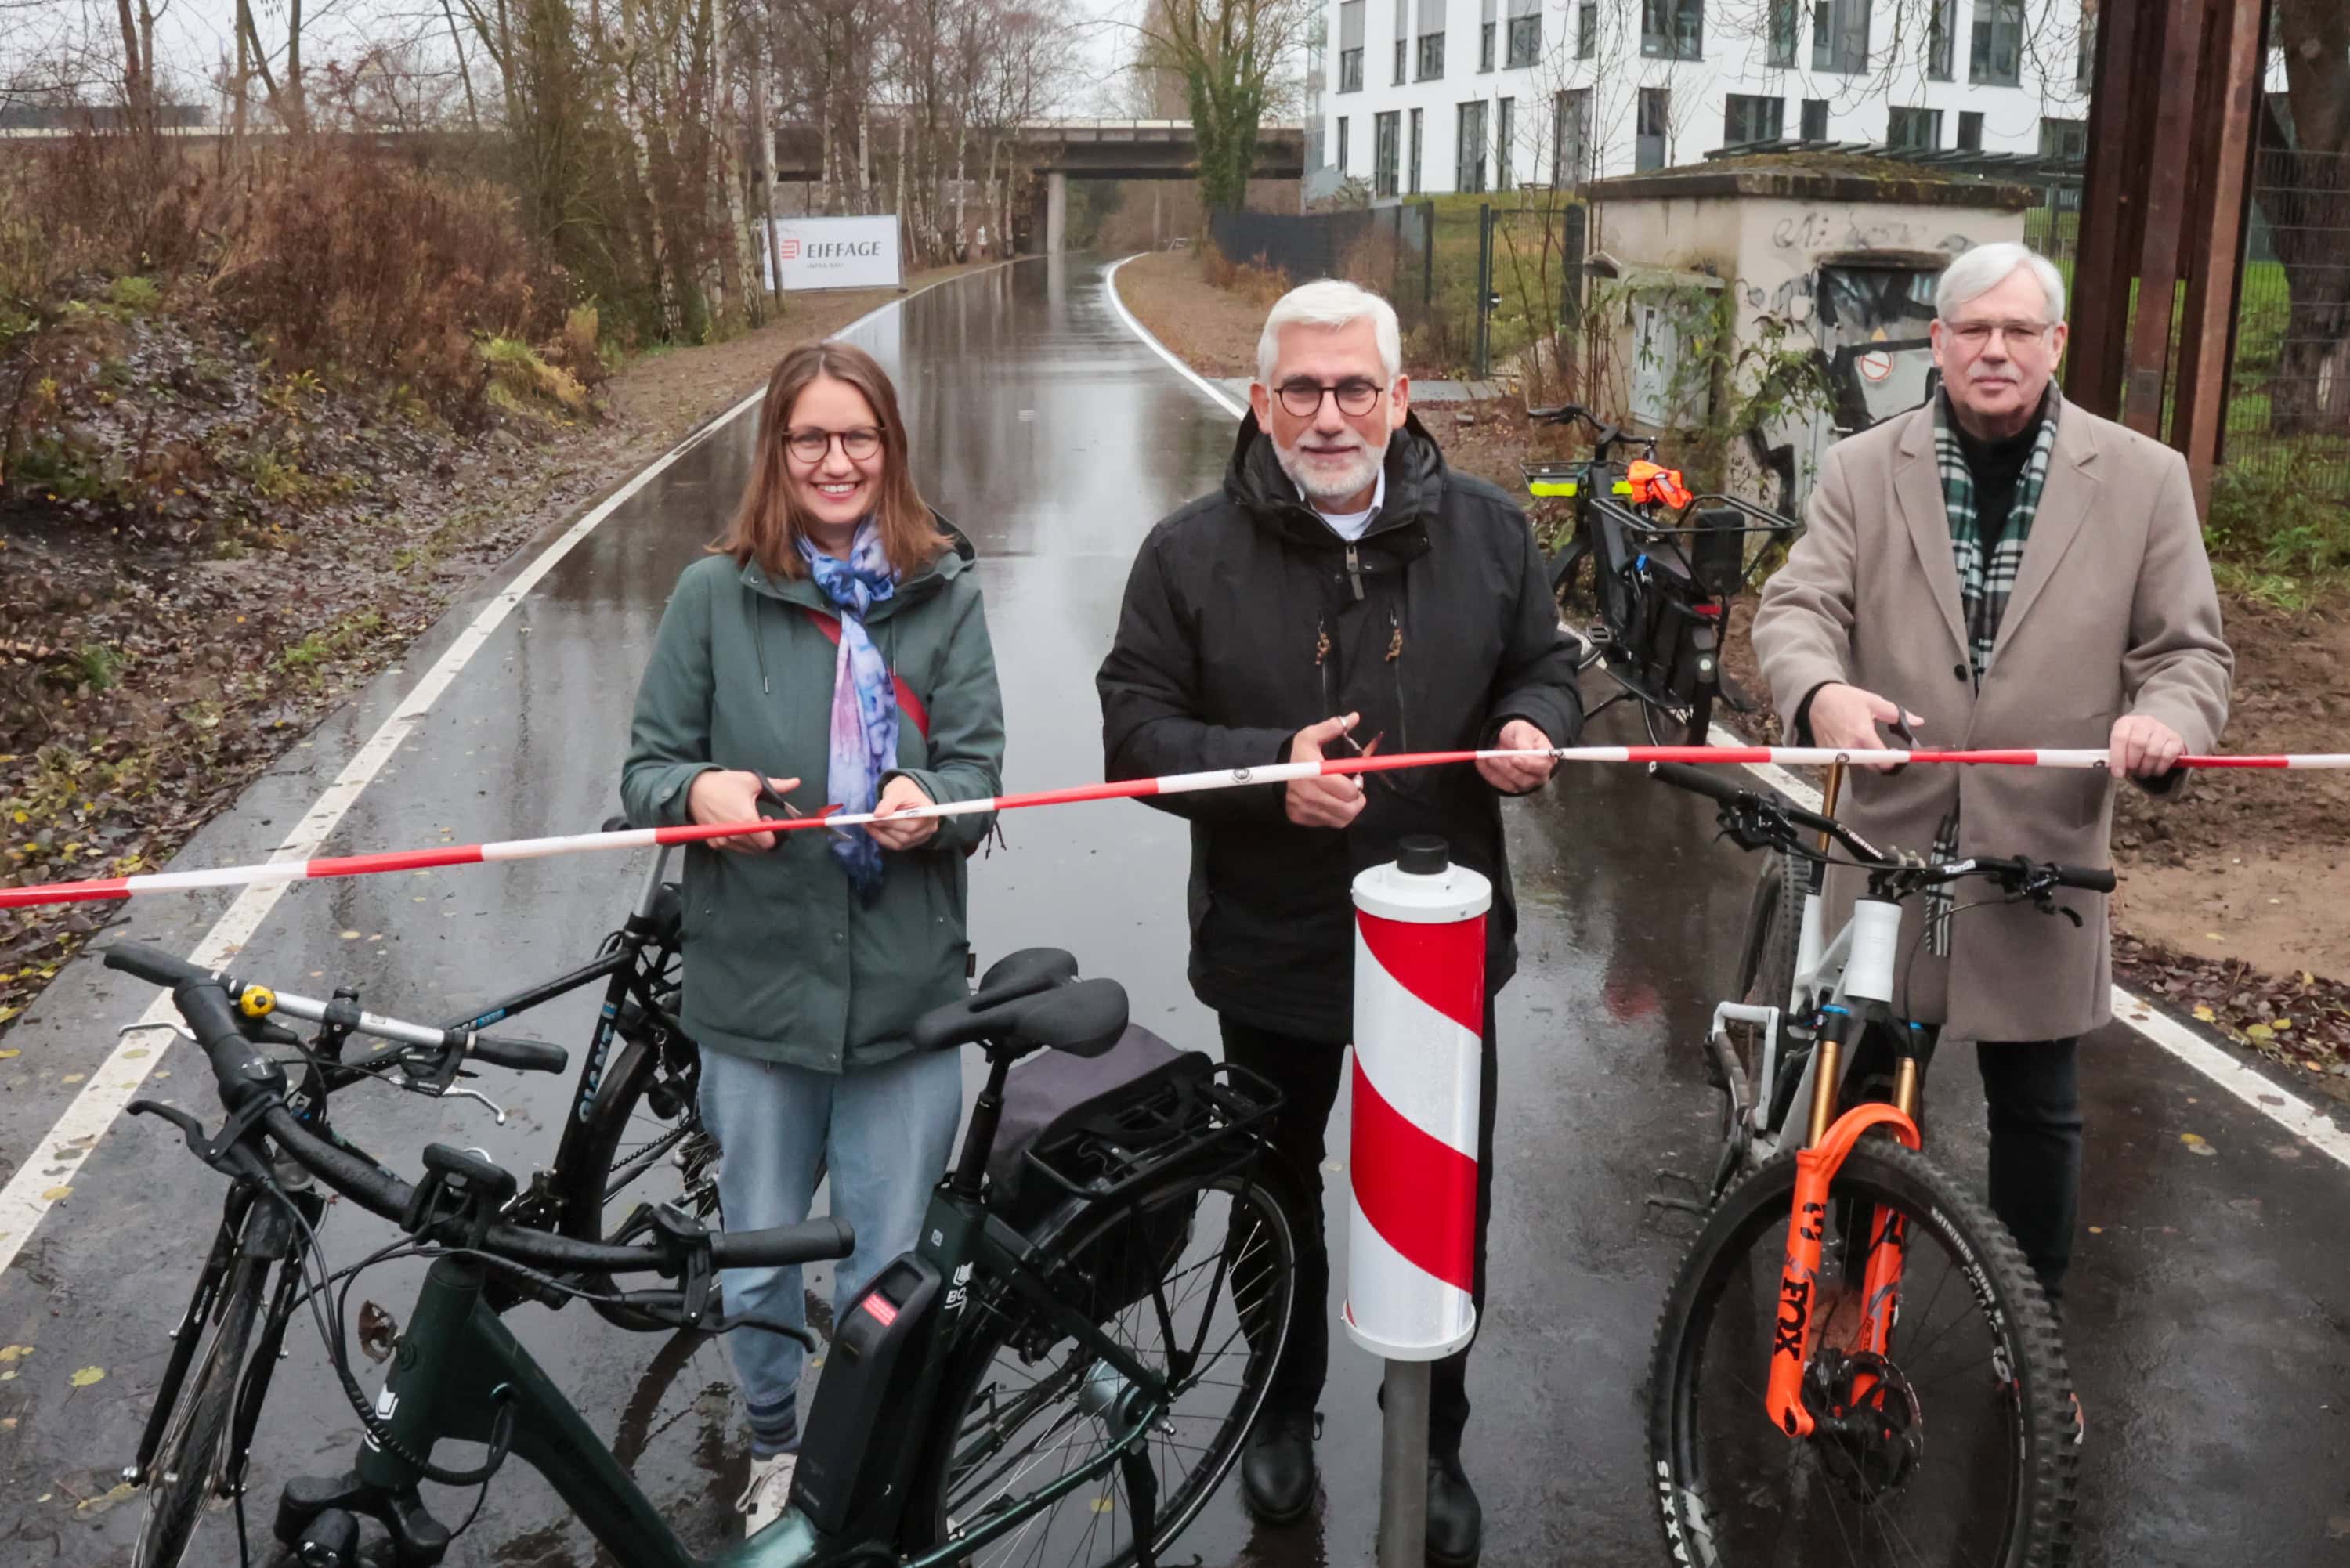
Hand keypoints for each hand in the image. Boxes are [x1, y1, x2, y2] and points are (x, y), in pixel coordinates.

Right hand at [687, 770, 801, 851]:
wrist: (693, 790)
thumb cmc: (723, 784)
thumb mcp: (752, 781)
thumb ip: (777, 785)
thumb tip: (797, 782)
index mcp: (746, 821)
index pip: (768, 843)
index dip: (773, 833)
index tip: (767, 818)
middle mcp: (735, 835)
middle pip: (759, 848)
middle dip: (763, 835)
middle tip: (759, 818)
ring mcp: (723, 841)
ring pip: (746, 849)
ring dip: (751, 839)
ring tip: (745, 820)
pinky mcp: (714, 843)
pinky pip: (733, 847)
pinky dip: (738, 840)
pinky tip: (734, 825)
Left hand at [867, 774, 939, 850]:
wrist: (908, 795)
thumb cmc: (905, 790)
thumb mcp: (897, 790)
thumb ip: (888, 802)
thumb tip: (878, 815)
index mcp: (930, 813)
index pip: (912, 825)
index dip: (893, 824)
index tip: (875, 818)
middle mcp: (929, 828)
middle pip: (906, 837)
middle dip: (884, 829)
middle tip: (867, 821)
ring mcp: (921, 837)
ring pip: (899, 843)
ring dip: (881, 835)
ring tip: (868, 824)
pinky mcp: (911, 842)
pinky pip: (896, 845)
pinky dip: (882, 838)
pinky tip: (873, 830)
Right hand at [1286, 712, 1366, 829]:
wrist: (1267, 773)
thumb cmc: (1293, 754)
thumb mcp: (1309, 736)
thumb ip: (1332, 727)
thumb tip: (1354, 717)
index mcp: (1316, 776)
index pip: (1349, 791)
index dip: (1357, 786)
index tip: (1357, 779)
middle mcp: (1311, 797)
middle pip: (1348, 810)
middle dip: (1357, 801)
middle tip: (1353, 791)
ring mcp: (1306, 810)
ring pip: (1341, 820)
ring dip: (1348, 810)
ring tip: (1345, 799)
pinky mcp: (1301, 819)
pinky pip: (1327, 823)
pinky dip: (1334, 816)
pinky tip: (1331, 804)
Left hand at [1477, 719, 1555, 793]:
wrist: (1508, 738)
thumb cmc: (1520, 734)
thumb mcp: (1522, 729)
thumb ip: (1524, 740)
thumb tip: (1523, 751)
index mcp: (1546, 759)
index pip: (1542, 766)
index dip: (1528, 764)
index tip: (1514, 758)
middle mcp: (1539, 775)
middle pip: (1526, 779)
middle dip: (1508, 770)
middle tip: (1494, 758)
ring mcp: (1525, 783)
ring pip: (1512, 785)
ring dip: (1498, 772)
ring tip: (1487, 758)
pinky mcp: (1511, 786)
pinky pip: (1500, 785)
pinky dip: (1489, 775)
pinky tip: (1482, 763)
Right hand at [1809, 684, 1922, 773]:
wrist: (1817, 699)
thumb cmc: (1845, 699)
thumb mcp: (1873, 702)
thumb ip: (1897, 715)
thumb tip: (1918, 722)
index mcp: (1863, 735)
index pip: (1884, 761)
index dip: (1896, 760)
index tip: (1899, 753)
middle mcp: (1849, 748)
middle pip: (1873, 767)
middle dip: (1882, 761)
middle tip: (1885, 749)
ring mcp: (1836, 753)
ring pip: (1859, 765)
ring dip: (1867, 759)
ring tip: (1866, 744)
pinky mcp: (1827, 754)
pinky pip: (1844, 762)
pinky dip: (1851, 756)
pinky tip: (1851, 743)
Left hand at [2110, 713, 2185, 778]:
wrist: (2153, 734)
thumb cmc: (2132, 742)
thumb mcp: (2120, 745)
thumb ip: (2115, 755)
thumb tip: (2116, 771)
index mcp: (2126, 722)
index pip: (2120, 737)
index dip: (2118, 757)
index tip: (2118, 773)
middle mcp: (2145, 723)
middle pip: (2138, 744)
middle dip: (2133, 764)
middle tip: (2131, 772)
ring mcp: (2162, 729)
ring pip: (2153, 752)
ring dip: (2146, 768)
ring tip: (2142, 772)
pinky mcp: (2175, 739)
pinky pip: (2167, 757)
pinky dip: (2160, 768)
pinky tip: (2154, 770)